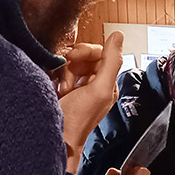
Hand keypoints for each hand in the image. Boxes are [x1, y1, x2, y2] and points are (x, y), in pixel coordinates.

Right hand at [59, 31, 123, 166]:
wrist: (55, 139)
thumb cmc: (76, 119)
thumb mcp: (98, 88)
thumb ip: (110, 61)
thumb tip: (119, 35)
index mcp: (107, 83)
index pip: (101, 53)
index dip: (86, 50)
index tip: (72, 56)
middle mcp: (95, 84)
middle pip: (85, 56)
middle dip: (73, 62)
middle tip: (66, 76)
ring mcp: (79, 87)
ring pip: (71, 63)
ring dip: (64, 71)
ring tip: (63, 88)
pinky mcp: (63, 91)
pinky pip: (60, 72)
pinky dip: (56, 77)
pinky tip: (57, 89)